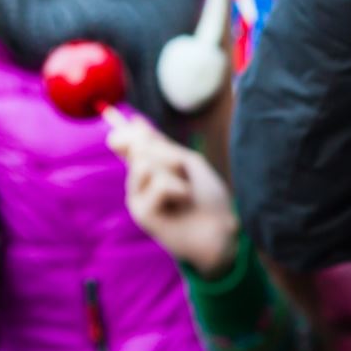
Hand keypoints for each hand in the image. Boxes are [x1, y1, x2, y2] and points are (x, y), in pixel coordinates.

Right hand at [107, 116, 239, 276]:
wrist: (221, 229)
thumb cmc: (207, 198)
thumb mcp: (186, 162)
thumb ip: (159, 145)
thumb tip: (132, 122)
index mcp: (150, 171)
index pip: (130, 145)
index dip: (129, 132)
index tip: (134, 121)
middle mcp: (138, 184)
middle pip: (139, 149)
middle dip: (167, 153)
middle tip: (185, 173)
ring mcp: (137, 199)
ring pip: (145, 163)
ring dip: (174, 171)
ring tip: (185, 191)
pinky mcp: (141, 213)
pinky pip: (158, 183)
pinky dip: (178, 189)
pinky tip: (183, 203)